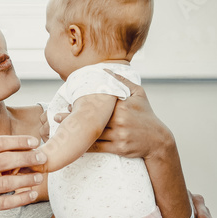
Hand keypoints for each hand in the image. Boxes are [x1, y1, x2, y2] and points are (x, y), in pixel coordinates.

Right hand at [0, 135, 44, 217]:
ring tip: (39, 177)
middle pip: (5, 160)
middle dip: (28, 158)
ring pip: (7, 182)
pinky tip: (31, 195)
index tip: (35, 142)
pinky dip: (21, 198)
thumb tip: (16, 146)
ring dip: (27, 179)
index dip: (19, 141)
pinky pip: (4, 202)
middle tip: (42, 158)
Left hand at [55, 71, 171, 159]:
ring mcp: (120, 136)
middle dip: (74, 118)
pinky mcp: (119, 148)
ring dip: (76, 132)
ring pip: (93, 134)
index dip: (83, 104)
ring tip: (62, 129)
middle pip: (92, 119)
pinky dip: (85, 146)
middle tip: (58, 117)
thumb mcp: (139, 94)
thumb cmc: (147, 115)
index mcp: (123, 106)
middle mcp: (120, 121)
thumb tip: (106, 69)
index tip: (70, 103)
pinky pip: (98, 148)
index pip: (99, 104)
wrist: (158, 140)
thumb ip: (123, 81)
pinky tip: (74, 144)